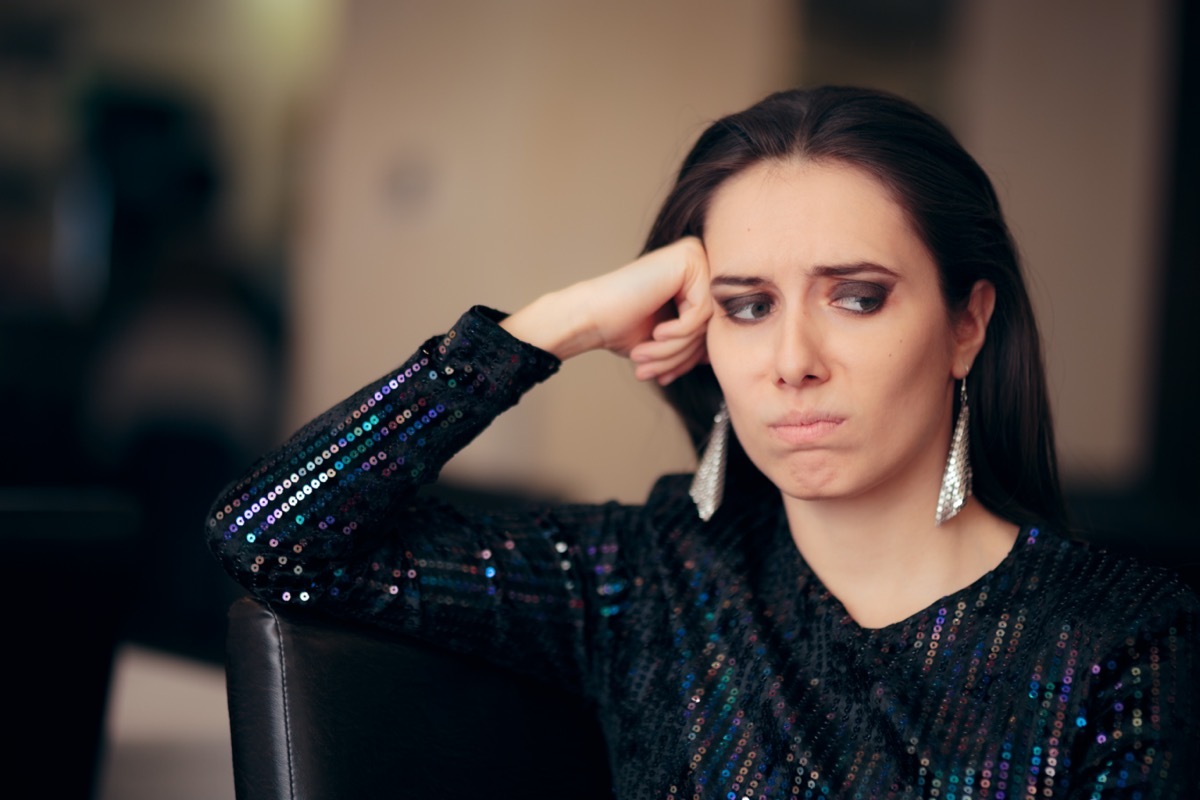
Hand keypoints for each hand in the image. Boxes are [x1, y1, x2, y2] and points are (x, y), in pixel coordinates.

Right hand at [501, 237, 711, 384]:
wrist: (589, 316)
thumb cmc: (621, 327)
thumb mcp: (668, 341)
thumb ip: (694, 342)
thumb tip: (719, 356)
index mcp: (695, 278)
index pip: (710, 327)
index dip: (689, 358)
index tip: (665, 377)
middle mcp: (699, 261)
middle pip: (710, 323)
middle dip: (680, 356)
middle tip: (650, 371)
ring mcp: (695, 256)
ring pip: (706, 320)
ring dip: (675, 349)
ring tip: (644, 358)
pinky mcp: (689, 258)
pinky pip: (701, 311)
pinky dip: (678, 332)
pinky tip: (654, 334)